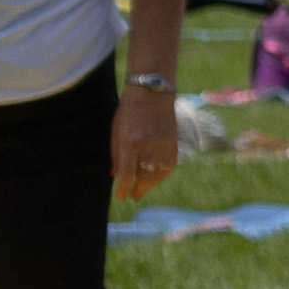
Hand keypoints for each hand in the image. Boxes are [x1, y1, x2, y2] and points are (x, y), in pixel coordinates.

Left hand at [112, 85, 178, 203]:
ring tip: (144, 186)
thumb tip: (115, 175)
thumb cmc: (129, 110)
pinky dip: (162, 174)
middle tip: (134, 195)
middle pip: (146, 177)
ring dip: (151, 184)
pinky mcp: (174, 143)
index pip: (128, 173)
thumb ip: (116, 154)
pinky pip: (169, 165)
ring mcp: (163, 144)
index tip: (121, 196)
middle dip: (139, 190)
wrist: (152, 92)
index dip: (123, 188)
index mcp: (131, 141)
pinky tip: (156, 176)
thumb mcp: (116, 131)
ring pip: (159, 174)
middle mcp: (149, 145)